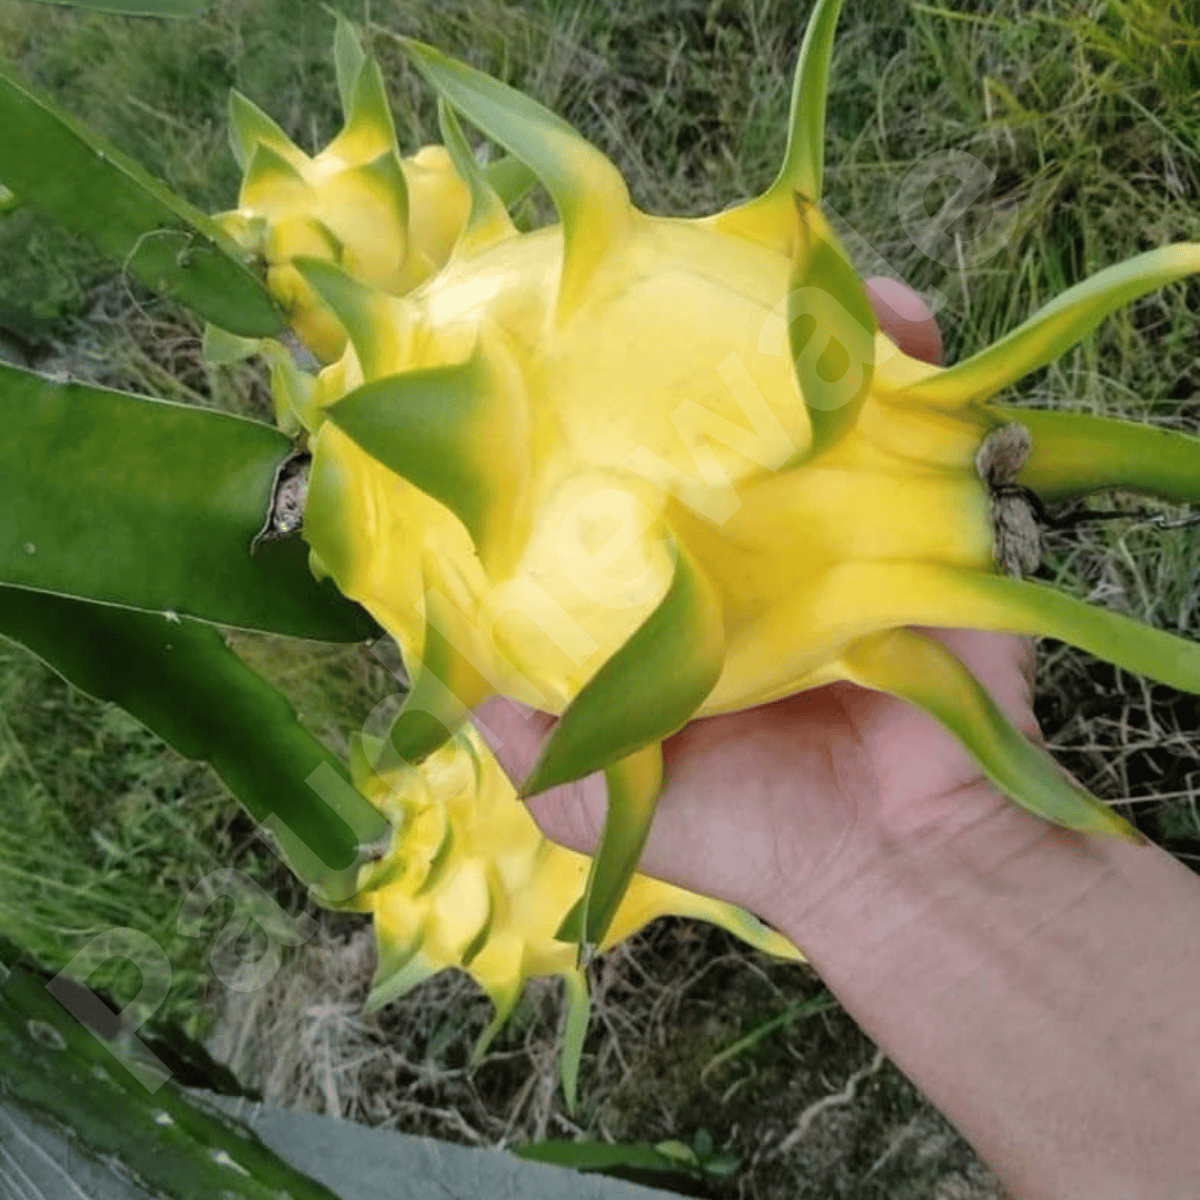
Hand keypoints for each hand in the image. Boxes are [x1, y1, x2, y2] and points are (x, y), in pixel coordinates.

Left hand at [476, 277, 1037, 929]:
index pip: (633, 476)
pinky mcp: (933, 518)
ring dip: (805, 322)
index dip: (599, 415)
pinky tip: (887, 313)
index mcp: (685, 580)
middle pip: (727, 416)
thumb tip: (450, 665)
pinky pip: (933, 411)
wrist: (893, 860)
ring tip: (776, 272)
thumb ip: (526, 723)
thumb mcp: (597, 778)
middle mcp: (759, 537)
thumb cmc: (743, 824)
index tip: (560, 346)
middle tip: (665, 274)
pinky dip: (912, 352)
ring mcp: (845, 518)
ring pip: (822, 391)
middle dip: (702, 342)